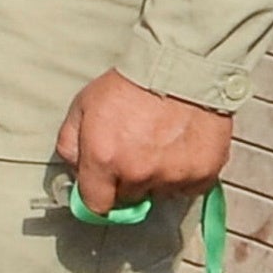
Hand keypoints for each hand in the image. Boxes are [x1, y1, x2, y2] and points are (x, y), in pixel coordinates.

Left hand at [52, 71, 233, 214]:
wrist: (181, 66)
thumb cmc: (131, 84)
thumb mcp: (83, 106)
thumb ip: (70, 144)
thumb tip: (75, 171)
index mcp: (104, 159)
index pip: (95, 206)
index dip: (98, 195)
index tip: (103, 187)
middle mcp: (138, 174)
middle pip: (128, 198)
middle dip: (127, 181)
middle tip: (134, 151)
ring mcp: (172, 176)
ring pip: (159, 193)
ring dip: (157, 177)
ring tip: (160, 144)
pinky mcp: (203, 173)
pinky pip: (189, 187)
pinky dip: (184, 174)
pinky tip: (181, 148)